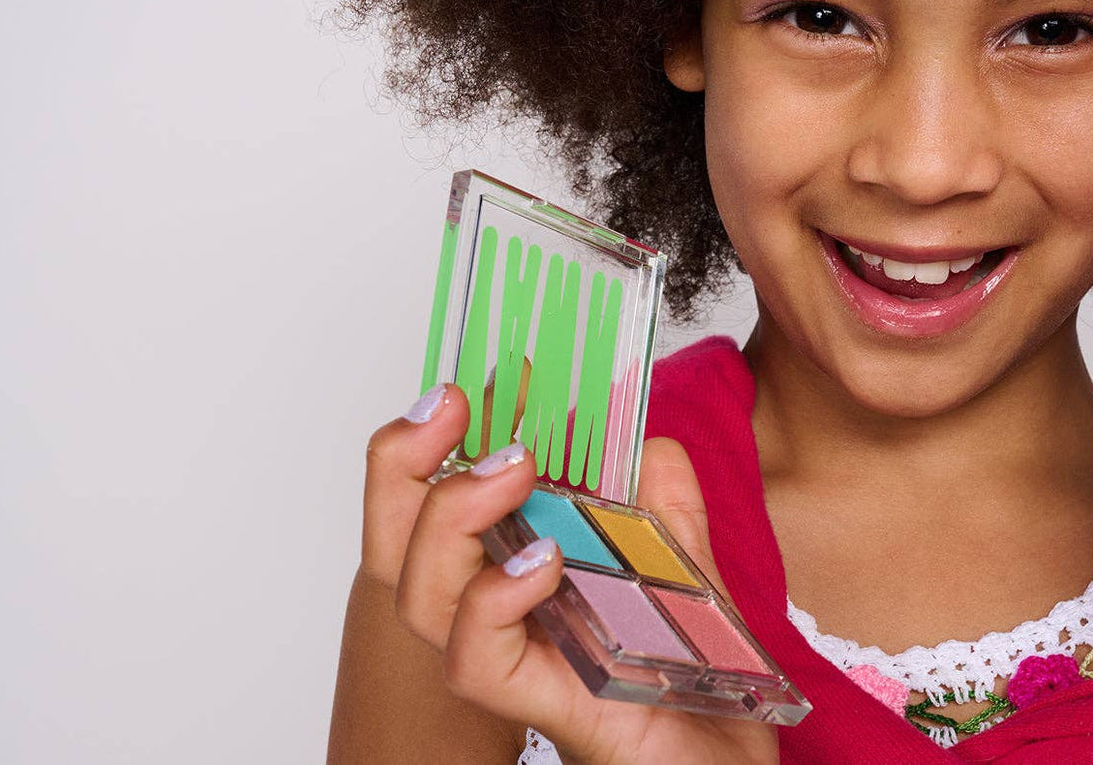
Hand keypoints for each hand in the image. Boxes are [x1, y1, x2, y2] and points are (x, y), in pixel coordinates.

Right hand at [362, 385, 778, 764]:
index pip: (431, 507)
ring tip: (513, 471)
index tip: (458, 389)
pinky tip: (541, 563)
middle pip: (396, 545)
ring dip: (451, 517)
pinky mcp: (550, 703)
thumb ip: (665, 511)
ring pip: (419, 597)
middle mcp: (498, 619)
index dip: (424, 444)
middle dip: (401, 465)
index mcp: (519, 577)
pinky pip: (477, 661)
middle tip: (453, 408)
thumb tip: (648, 444)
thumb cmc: (696, 687)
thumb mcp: (686, 575)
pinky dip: (494, 601)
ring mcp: (517, 661)